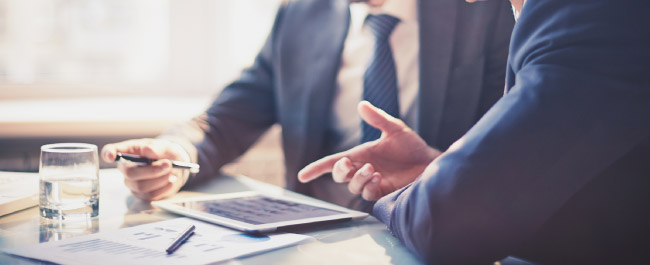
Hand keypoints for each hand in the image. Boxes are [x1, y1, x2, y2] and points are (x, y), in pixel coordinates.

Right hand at [101, 138, 190, 200]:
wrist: (177, 166)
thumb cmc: (166, 153)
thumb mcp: (165, 146)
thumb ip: (157, 148)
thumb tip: (147, 149)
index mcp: (128, 151)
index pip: (110, 151)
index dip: (108, 154)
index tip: (111, 156)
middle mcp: (126, 168)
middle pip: (130, 173)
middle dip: (152, 170)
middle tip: (168, 164)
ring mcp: (132, 183)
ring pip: (141, 186)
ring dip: (160, 179)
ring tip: (171, 172)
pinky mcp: (142, 195)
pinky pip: (151, 195)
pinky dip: (164, 188)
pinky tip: (171, 180)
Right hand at [298, 101, 440, 200]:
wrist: (430, 162)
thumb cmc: (412, 146)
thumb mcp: (395, 128)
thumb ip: (378, 118)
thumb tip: (361, 105)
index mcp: (360, 154)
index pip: (333, 162)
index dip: (316, 169)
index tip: (302, 176)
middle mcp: (362, 169)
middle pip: (338, 175)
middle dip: (338, 171)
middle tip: (348, 164)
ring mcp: (372, 182)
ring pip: (352, 186)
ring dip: (358, 178)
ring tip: (373, 170)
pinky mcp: (383, 192)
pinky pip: (368, 194)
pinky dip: (369, 186)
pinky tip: (379, 178)